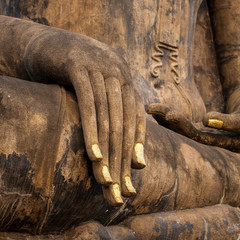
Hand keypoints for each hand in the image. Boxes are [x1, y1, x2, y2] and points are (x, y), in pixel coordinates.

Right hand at [23, 28, 145, 205]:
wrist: (58, 44)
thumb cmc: (83, 75)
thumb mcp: (103, 91)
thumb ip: (116, 111)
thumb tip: (125, 133)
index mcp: (128, 83)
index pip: (136, 122)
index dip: (136, 150)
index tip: (133, 177)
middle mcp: (119, 76)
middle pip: (123, 126)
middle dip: (122, 160)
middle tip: (120, 191)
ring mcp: (99, 69)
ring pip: (107, 119)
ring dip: (107, 152)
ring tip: (107, 181)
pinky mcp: (78, 67)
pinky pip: (88, 104)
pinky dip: (91, 131)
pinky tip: (94, 155)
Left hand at [148, 103, 239, 151]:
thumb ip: (228, 122)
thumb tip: (206, 118)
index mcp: (217, 143)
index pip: (195, 135)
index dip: (181, 124)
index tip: (169, 114)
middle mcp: (207, 141)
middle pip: (182, 131)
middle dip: (166, 118)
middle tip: (150, 108)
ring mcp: (203, 134)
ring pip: (180, 128)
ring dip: (165, 119)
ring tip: (150, 108)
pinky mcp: (202, 129)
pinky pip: (184, 124)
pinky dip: (171, 119)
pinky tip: (160, 113)